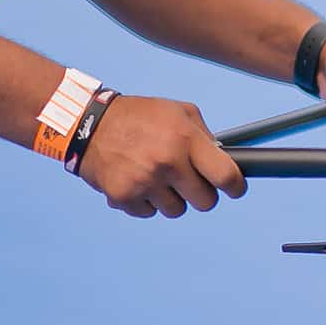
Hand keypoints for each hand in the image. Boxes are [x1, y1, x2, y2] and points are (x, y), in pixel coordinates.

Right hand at [74, 95, 244, 217]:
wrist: (89, 125)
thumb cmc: (140, 117)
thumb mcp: (179, 111)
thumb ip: (204, 136)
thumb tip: (224, 160)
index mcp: (184, 139)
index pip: (225, 176)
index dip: (236, 187)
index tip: (235, 189)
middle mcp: (166, 163)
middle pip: (205, 202)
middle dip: (202, 194)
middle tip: (191, 182)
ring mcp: (144, 182)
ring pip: (177, 210)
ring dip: (173, 198)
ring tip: (159, 177)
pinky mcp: (124, 197)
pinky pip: (149, 213)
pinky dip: (147, 202)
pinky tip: (138, 181)